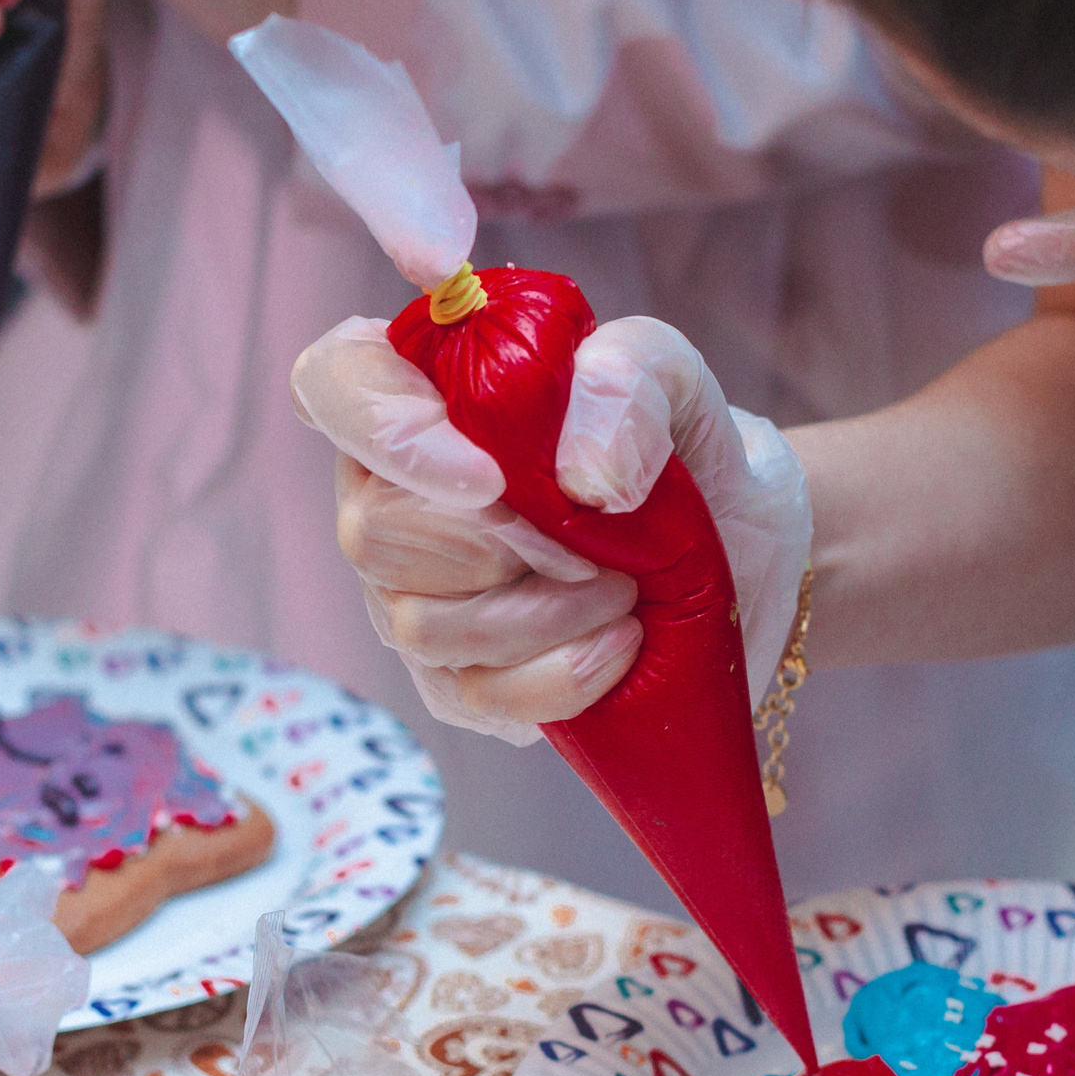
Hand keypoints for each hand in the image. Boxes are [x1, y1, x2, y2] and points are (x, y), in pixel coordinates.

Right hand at [294, 316, 812, 743]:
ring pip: (422, 624)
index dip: (381, 428)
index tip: (486, 475)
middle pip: (373, 533)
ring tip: (624, 587)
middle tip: (596, 543)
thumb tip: (578, 476)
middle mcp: (391, 497)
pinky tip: (622, 644)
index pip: (332, 386)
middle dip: (500, 547)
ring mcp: (414, 598)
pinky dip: (562, 675)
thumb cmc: (678, 449)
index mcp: (417, 395)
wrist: (742, 550)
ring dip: (545, 612)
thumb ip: (626, 379)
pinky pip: (476, 696)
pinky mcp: (460, 684)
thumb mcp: (671, 379)